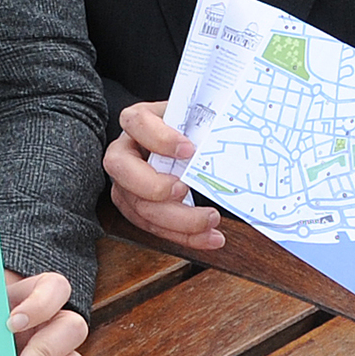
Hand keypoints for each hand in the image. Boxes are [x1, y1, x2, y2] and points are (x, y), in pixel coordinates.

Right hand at [104, 102, 223, 251]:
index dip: (160, 138)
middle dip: (155, 186)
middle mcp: (124, 153)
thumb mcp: (193, 118)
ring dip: (177, 220)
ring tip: (210, 220)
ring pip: (139, 207)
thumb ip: (203, 123)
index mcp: (136, 122)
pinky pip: (154, 227)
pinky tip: (208, 237)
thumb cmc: (187, 130)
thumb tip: (231, 131)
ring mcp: (126, 184)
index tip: (189, 150)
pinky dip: (183, 236)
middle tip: (185, 190)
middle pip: (123, 170)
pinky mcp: (136, 209)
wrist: (182, 148)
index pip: (136, 123)